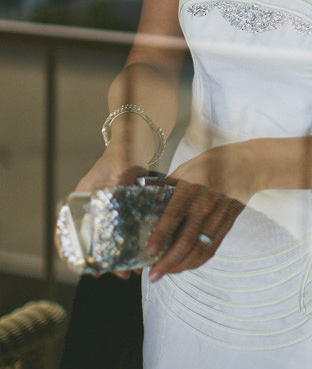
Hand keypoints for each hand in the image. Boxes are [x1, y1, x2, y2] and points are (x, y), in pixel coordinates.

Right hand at [56, 152, 148, 279]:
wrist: (135, 146)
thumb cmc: (124, 153)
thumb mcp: (124, 166)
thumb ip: (123, 179)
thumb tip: (123, 193)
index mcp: (82, 198)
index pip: (65, 227)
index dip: (67, 249)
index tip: (79, 266)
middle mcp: (91, 209)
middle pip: (88, 242)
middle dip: (101, 263)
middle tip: (119, 274)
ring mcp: (105, 214)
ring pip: (105, 243)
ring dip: (115, 260)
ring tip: (131, 271)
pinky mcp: (121, 215)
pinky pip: (120, 236)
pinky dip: (126, 249)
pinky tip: (138, 258)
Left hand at [145, 141, 258, 279]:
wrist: (245, 166)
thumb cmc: (209, 165)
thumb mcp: (184, 170)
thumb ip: (166, 188)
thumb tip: (142, 202)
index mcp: (191, 188)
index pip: (173, 216)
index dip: (160, 236)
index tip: (147, 252)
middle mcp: (205, 204)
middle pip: (187, 240)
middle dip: (168, 262)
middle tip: (152, 275)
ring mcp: (218, 217)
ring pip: (199, 250)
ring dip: (180, 266)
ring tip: (164, 273)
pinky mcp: (227, 226)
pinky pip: (210, 249)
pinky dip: (195, 262)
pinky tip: (183, 266)